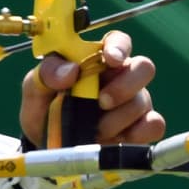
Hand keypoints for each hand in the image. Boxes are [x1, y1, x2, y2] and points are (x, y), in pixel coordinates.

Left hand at [19, 30, 164, 148]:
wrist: (46, 146)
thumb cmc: (44, 109)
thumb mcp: (35, 89)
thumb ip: (46, 74)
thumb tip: (70, 70)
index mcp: (97, 60)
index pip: (118, 41)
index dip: (119, 47)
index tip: (110, 58)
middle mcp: (120, 77)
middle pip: (144, 67)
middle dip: (125, 85)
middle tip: (102, 101)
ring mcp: (133, 103)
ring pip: (143, 101)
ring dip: (116, 119)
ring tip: (93, 130)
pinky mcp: (139, 128)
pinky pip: (153, 125)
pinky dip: (138, 133)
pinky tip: (117, 139)